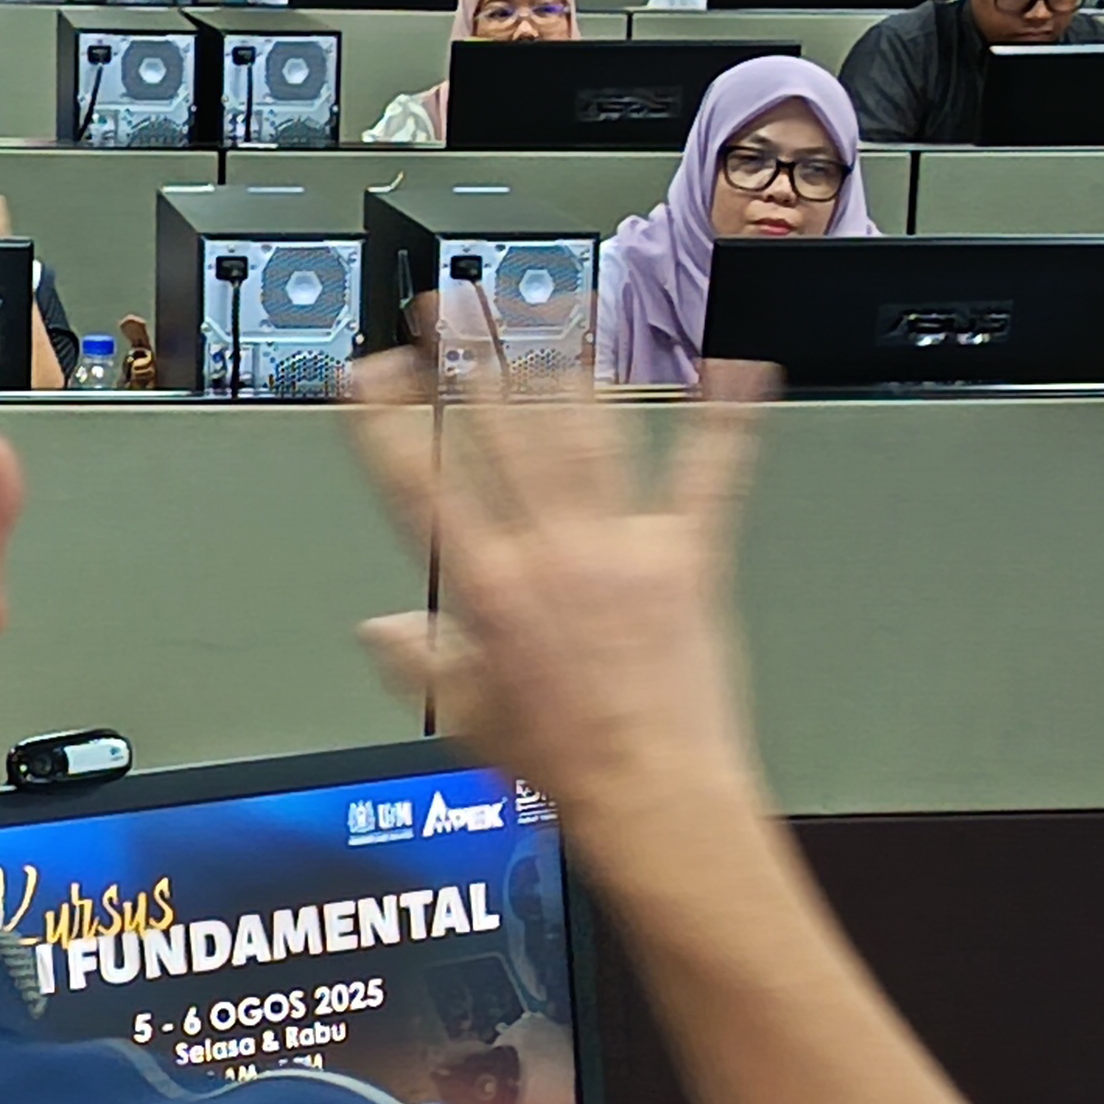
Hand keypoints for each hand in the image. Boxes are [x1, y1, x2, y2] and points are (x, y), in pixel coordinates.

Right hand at [340, 346, 770, 840]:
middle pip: (501, 434)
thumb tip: (383, 632)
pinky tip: (735, 365)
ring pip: (587, 434)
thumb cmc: (568, 770)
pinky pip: (709, 474)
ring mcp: (622, 549)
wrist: (652, 799)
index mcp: (489, 590)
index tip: (368, 375)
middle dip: (469, 361)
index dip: (386, 423)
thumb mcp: (467, 718)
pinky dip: (725, 418)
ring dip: (564, 363)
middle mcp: (551, 555)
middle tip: (450, 307)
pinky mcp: (690, 559)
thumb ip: (422, 662)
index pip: (421, 485)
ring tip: (548, 305)